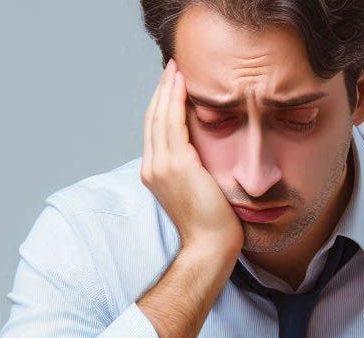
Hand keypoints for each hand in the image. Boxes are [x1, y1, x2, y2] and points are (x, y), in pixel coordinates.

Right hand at [140, 59, 242, 257]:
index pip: (155, 129)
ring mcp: (161, 166)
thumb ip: (193, 167)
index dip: (161, 103)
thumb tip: (204, 151)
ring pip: (160, 116)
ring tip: (177, 68)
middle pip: (152, 118)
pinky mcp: (177, 165)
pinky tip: (184, 85)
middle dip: (162, 89)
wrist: (210, 245)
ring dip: (168, 89)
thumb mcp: (197, 188)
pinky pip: (173, 124)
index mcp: (155, 173)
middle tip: (173, 66)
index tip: (172, 83)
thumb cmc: (212, 223)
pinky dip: (176, 101)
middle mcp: (152, 167)